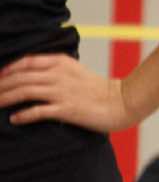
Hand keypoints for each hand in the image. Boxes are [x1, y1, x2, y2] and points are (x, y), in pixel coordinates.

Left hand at [0, 54, 135, 131]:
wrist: (122, 102)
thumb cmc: (99, 89)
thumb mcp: (76, 71)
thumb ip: (56, 69)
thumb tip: (32, 75)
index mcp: (61, 63)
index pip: (27, 62)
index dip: (8, 69)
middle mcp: (59, 75)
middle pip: (21, 77)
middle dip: (1, 85)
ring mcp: (62, 92)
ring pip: (25, 91)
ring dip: (6, 98)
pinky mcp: (66, 109)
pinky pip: (38, 111)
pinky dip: (23, 115)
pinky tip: (14, 119)